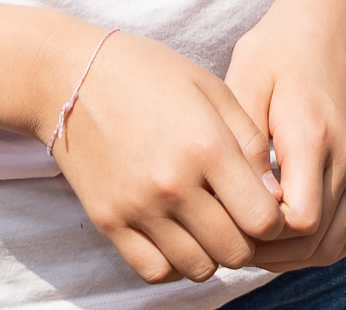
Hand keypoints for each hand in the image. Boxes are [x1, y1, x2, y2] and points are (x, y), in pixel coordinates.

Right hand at [45, 28, 286, 283]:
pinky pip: (155, 272)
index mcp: (207, 147)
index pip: (263, 220)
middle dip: (247, 239)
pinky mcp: (108, 222)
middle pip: (235, 252)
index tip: (265, 204)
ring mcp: (138, 208)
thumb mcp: (212, 88)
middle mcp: (173, 185)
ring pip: (198, 268)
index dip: (275, 219)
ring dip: (212, 254)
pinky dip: (174, 265)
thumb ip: (250, 142)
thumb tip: (274, 195)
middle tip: (237, 215)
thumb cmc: (150, 74)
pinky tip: (178, 237)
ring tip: (208, 224)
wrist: (70, 77)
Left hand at [225, 0, 345, 272]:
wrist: (328, 27)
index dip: (264, 235)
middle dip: (273, 254)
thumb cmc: (276, 52)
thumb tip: (245, 199)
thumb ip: (244, 143)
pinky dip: (325, 245)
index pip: (300, 219)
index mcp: (313, 134)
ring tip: (258, 247)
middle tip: (234, 244)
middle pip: (317, 239)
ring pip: (338, 242)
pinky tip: (291, 240)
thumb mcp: (246, 82)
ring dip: (297, 256)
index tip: (231, 222)